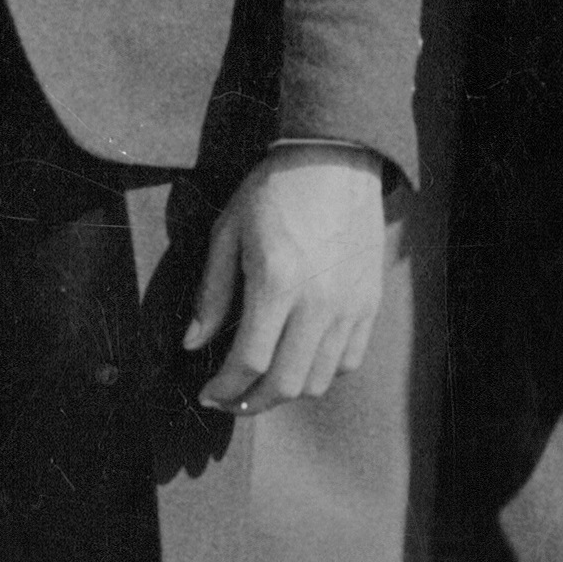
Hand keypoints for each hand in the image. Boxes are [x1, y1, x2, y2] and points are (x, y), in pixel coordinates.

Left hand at [189, 142, 390, 410]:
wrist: (335, 159)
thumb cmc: (274, 189)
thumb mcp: (228, 232)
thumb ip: (212, 293)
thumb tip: (193, 342)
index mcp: (277, 283)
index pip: (250, 362)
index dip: (225, 388)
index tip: (208, 393)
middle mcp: (319, 303)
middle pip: (286, 384)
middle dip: (251, 402)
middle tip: (231, 400)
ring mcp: (350, 306)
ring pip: (319, 381)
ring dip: (285, 393)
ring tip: (262, 384)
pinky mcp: (369, 303)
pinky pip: (348, 361)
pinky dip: (320, 374)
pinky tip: (298, 362)